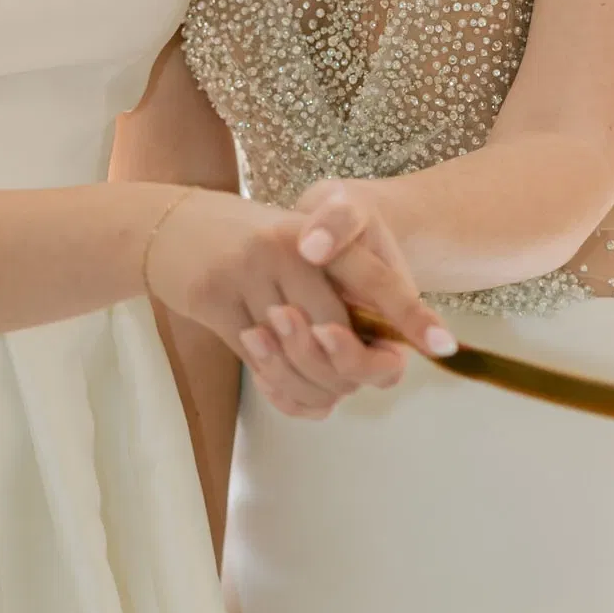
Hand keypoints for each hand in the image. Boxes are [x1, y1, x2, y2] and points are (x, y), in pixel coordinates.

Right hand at [145, 189, 449, 419]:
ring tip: (319, 389)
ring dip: (312, 383)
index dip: (411, 314)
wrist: (169, 222)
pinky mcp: (214, 302)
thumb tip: (382, 355)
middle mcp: (285, 249)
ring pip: (299, 355)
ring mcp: (246, 274)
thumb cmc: (246, 240)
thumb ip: (336, 288)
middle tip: (351, 386)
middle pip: (337, 334)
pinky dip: (279, 383)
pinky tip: (282, 381)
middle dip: (351, 369)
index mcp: (314, 232)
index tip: (444, 345)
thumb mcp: (294, 244)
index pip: (374, 278)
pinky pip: (260, 362)